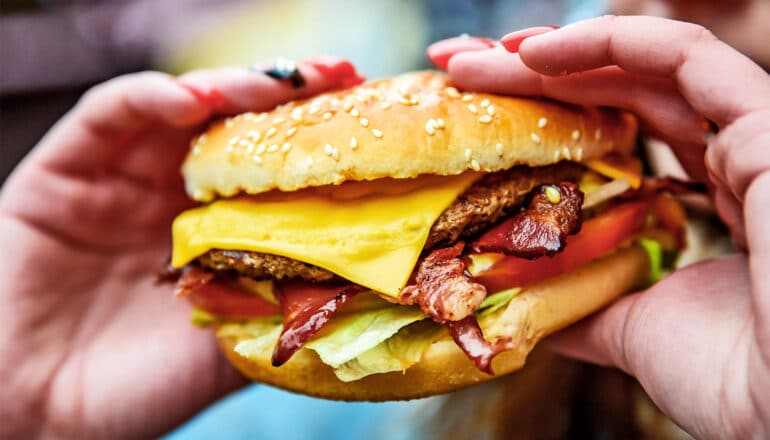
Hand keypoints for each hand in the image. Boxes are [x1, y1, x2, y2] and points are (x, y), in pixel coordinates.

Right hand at [0, 57, 362, 437]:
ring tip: (277, 84)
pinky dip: (148, 99)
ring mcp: (120, 180)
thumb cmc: (137, 392)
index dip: (315, 138)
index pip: (270, 167)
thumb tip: (364, 284)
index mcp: (215, 231)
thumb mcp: (231, 348)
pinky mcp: (63, 173)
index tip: (365, 112)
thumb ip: (281, 312)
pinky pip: (106, 117)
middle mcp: (172, 197)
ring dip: (229, 89)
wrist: (42, 419)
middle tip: (335, 77)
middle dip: (285, 98)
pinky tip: (189, 100)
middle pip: (232, 127)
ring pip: (179, 111)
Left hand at [429, 16, 769, 438]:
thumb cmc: (738, 387)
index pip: (622, 132)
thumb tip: (528, 308)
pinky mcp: (766, 127)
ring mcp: (751, 139)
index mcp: (708, 200)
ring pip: (641, 68)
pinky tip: (535, 54)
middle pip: (619, 94)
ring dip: (552, 56)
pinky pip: (686, 57)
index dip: (552, 112)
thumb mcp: (633, 333)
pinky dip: (611, 42)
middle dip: (533, 77)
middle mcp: (730, 161)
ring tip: (478, 61)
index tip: (480, 110)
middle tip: (460, 69)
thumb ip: (587, 306)